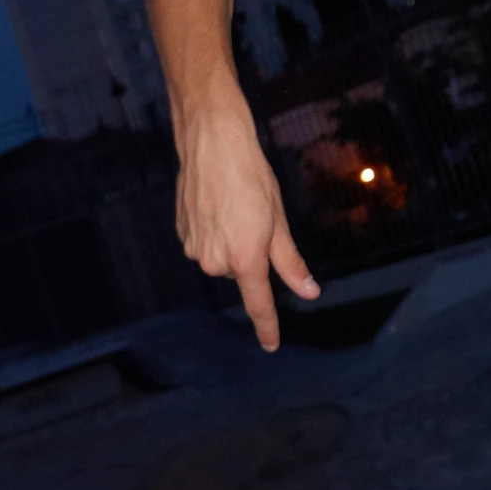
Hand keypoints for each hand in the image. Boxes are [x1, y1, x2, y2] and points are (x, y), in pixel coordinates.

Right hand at [174, 107, 320, 349]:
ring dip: (231, 241)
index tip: (271, 345)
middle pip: (241, 273)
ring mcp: (194, 248)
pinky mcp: (181, 234)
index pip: (258, 303)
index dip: (267, 326)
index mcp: (244, 258)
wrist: (212, 144)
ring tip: (234, 206)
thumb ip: (290, 263)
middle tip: (256, 218)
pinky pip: (205, 244)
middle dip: (251, 254)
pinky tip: (216, 205)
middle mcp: (215, 260)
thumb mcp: (278, 221)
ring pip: (221, 258)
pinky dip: (214, 232)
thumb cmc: (251, 178)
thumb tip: (309, 292)